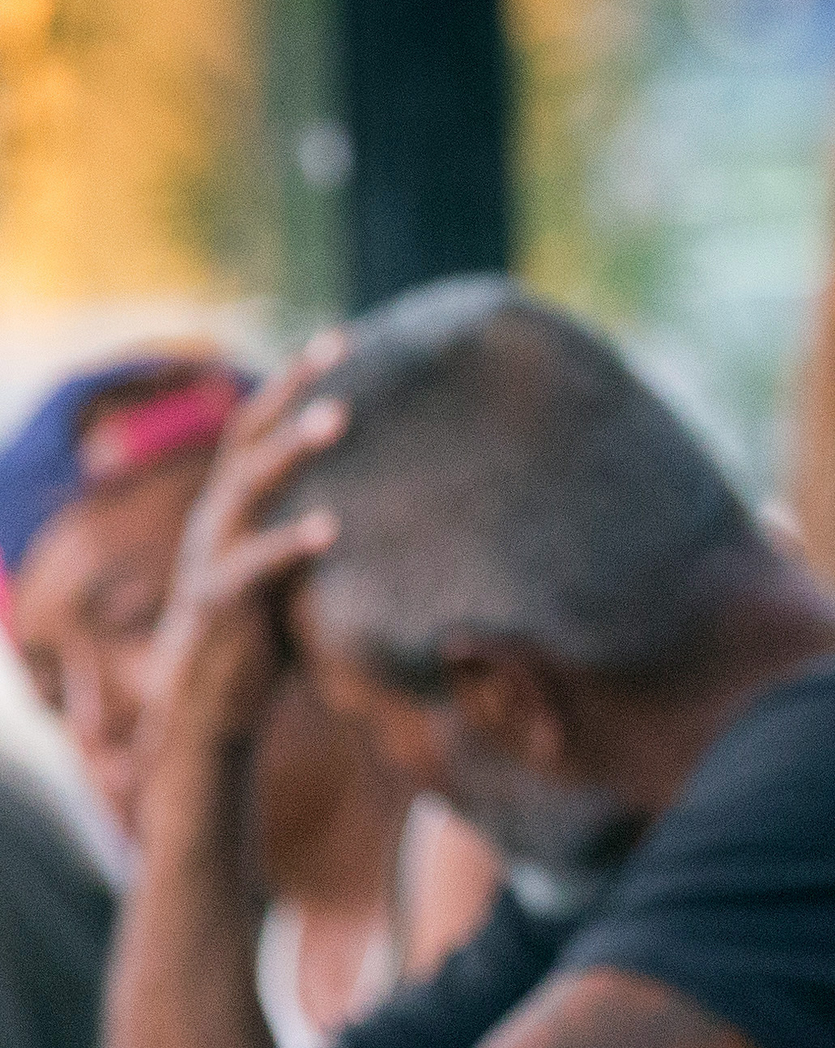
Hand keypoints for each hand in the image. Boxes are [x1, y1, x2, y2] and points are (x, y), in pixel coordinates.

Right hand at [138, 333, 352, 771]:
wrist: (211, 711)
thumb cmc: (267, 639)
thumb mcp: (300, 574)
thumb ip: (328, 533)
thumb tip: (409, 509)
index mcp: (234, 507)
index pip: (258, 425)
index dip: (294, 380)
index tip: (342, 337)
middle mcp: (218, 519)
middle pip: (248, 434)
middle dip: (291, 386)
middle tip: (339, 344)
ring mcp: (213, 557)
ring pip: (248, 486)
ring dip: (293, 447)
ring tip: (340, 416)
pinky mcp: (219, 605)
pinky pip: (256, 565)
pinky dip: (291, 544)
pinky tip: (332, 528)